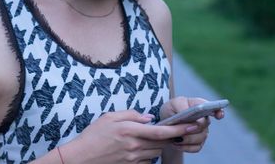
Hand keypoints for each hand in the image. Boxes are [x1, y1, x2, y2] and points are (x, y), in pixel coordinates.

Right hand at [59, 109, 197, 163]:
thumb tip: (148, 118)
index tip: (192, 125)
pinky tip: (139, 148)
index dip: (180, 129)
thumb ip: (131, 115)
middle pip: (163, 143)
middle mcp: (135, 147)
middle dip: (171, 136)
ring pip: (156, 152)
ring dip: (158, 145)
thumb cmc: (93, 135)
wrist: (82, 157)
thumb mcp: (110, 117)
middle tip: (173, 129)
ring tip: (148, 137)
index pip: (162, 131)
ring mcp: (134, 159)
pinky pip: (148, 161)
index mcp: (131, 131)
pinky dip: (148, 153)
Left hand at [160, 97, 224, 152]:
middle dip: (193, 129)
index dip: (218, 111)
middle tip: (183, 130)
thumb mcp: (171, 105)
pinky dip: (184, 146)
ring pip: (200, 138)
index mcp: (198, 106)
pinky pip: (195, 147)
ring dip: (187, 138)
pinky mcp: (198, 143)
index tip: (218, 115)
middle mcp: (203, 119)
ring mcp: (202, 132)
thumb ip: (181, 107)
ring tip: (175, 137)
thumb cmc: (170, 111)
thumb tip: (194, 120)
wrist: (164, 124)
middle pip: (204, 126)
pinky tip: (176, 143)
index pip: (213, 107)